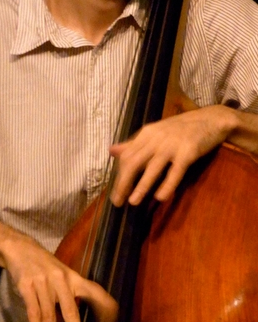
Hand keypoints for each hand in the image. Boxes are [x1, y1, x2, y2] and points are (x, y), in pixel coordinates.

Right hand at [4, 237, 117, 321]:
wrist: (20, 248)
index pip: (93, 291)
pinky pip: (32, 311)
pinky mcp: (26, 286)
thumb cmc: (45, 266)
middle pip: (69, 310)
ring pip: (49, 315)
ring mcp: (42, 283)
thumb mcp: (62, 275)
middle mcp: (60, 280)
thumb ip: (72, 295)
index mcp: (72, 277)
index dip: (104, 305)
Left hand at [109, 105, 236, 206]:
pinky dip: (167, 185)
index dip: (119, 175)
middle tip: (118, 201)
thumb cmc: (180, 128)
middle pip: (134, 162)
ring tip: (133, 202)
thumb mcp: (154, 132)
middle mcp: (156, 138)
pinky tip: (160, 197)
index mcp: (146, 133)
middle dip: (123, 183)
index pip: (127, 156)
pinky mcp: (188, 152)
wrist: (210, 119)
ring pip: (152, 168)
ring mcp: (172, 145)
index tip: (115, 192)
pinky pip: (175, 171)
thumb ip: (133, 143)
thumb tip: (111, 151)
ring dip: (141, 186)